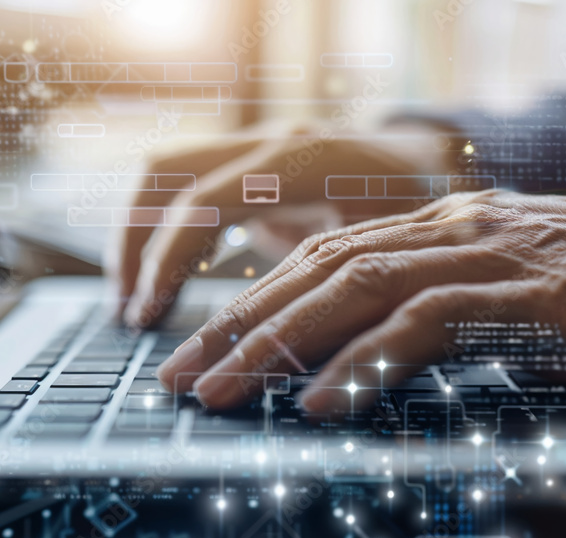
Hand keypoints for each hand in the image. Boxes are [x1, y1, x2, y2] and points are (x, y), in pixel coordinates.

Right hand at [106, 126, 444, 328]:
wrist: (434, 164)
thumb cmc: (425, 210)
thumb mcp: (399, 247)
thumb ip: (349, 287)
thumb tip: (306, 366)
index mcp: (305, 159)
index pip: (207, 200)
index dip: (170, 259)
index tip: (149, 317)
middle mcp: (272, 143)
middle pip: (168, 175)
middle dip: (136, 247)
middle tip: (131, 318)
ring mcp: (257, 150)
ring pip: (165, 176)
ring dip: (138, 238)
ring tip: (132, 307)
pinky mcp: (251, 171)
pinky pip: (186, 192)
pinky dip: (163, 236)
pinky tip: (160, 288)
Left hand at [155, 190, 565, 410]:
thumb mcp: (502, 294)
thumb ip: (436, 317)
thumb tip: (367, 367)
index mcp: (436, 227)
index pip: (323, 259)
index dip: (253, 302)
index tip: (201, 348)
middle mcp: (448, 230)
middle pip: (319, 270)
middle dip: (241, 325)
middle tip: (182, 376)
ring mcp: (486, 255)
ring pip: (357, 290)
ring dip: (281, 344)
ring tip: (224, 392)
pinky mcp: (525, 293)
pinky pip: (427, 324)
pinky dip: (367, 361)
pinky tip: (321, 399)